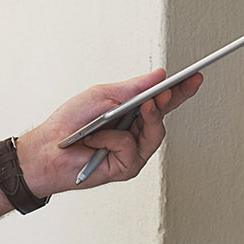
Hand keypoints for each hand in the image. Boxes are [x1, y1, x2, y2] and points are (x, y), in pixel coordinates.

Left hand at [15, 69, 203, 194]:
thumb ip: (134, 88)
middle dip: (167, 102)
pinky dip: (113, 139)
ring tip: (138, 109)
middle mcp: (135, 132)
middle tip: (167, 92)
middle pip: (163, 116)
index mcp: (131, 113)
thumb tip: (160, 76)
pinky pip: (131, 148)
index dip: (180, 91)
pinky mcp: (126, 167)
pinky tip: (98, 140)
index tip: (195, 78)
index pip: (161, 101)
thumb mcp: (104, 95)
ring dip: (144, 119)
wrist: (48, 149)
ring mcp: (133, 152)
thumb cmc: (70, 123)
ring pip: (155, 133)